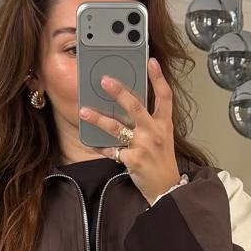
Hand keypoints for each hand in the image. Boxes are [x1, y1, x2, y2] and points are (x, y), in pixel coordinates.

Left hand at [78, 57, 181, 206]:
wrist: (166, 189)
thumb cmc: (161, 162)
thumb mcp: (162, 138)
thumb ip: (150, 121)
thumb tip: (128, 105)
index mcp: (163, 124)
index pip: (164, 96)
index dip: (158, 78)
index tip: (151, 62)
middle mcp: (154, 132)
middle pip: (135, 106)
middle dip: (118, 92)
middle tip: (104, 80)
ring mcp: (143, 146)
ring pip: (117, 128)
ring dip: (98, 119)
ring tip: (84, 111)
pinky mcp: (133, 160)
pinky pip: (111, 150)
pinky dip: (100, 146)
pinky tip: (90, 141)